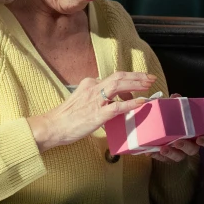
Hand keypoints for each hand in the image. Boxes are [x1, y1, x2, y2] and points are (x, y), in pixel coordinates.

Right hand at [27, 72, 155, 152]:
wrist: (53, 127)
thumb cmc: (66, 117)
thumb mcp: (81, 99)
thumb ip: (95, 96)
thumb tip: (111, 99)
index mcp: (89, 84)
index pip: (113, 77)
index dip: (129, 78)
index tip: (140, 80)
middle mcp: (93, 88)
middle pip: (119, 77)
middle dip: (137, 76)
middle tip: (150, 78)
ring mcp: (95, 100)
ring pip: (119, 86)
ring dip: (136, 84)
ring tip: (148, 85)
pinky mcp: (97, 114)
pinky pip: (117, 106)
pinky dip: (131, 103)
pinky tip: (141, 102)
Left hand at [148, 93, 203, 162]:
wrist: (159, 123)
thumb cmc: (173, 116)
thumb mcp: (174, 108)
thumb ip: (176, 102)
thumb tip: (175, 96)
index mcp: (197, 133)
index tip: (200, 139)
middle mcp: (191, 145)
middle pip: (193, 150)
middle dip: (185, 147)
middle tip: (177, 142)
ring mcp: (179, 152)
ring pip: (178, 157)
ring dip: (171, 154)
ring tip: (163, 149)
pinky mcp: (167, 156)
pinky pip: (164, 159)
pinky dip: (158, 156)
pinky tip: (150, 151)